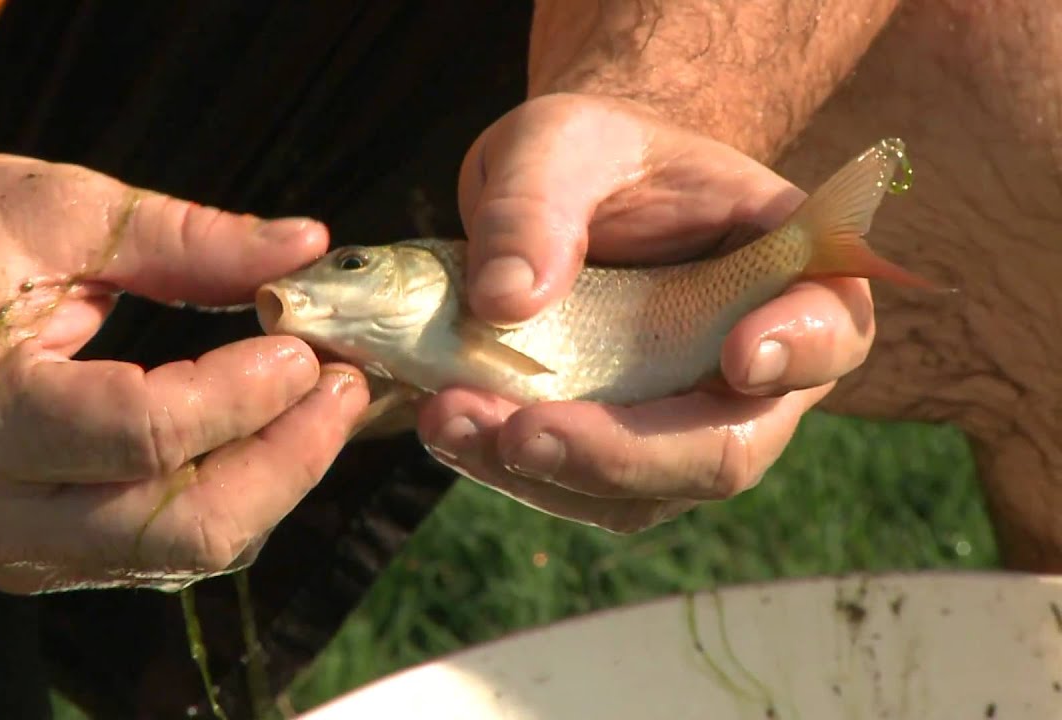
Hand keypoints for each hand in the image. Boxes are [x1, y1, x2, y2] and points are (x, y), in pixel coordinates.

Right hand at [0, 156, 367, 592]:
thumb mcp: (47, 210)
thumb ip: (182, 237)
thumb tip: (302, 245)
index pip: (145, 435)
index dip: (245, 395)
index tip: (305, 343)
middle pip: (183, 526)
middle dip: (289, 459)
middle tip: (344, 383)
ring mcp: (19, 551)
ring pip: (186, 552)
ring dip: (275, 481)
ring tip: (321, 402)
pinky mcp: (43, 560)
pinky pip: (166, 549)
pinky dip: (234, 496)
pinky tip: (267, 434)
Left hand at [415, 93, 874, 530]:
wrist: (563, 196)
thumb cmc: (589, 156)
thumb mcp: (556, 142)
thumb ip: (536, 203)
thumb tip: (508, 300)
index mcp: (786, 271)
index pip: (831, 325)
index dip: (798, 349)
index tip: (737, 355)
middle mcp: (754, 369)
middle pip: (727, 448)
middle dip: (621, 453)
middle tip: (521, 431)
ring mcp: (687, 423)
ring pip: (642, 492)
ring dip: (545, 473)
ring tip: (448, 419)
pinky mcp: (619, 454)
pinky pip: (577, 490)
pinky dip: (510, 469)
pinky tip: (449, 424)